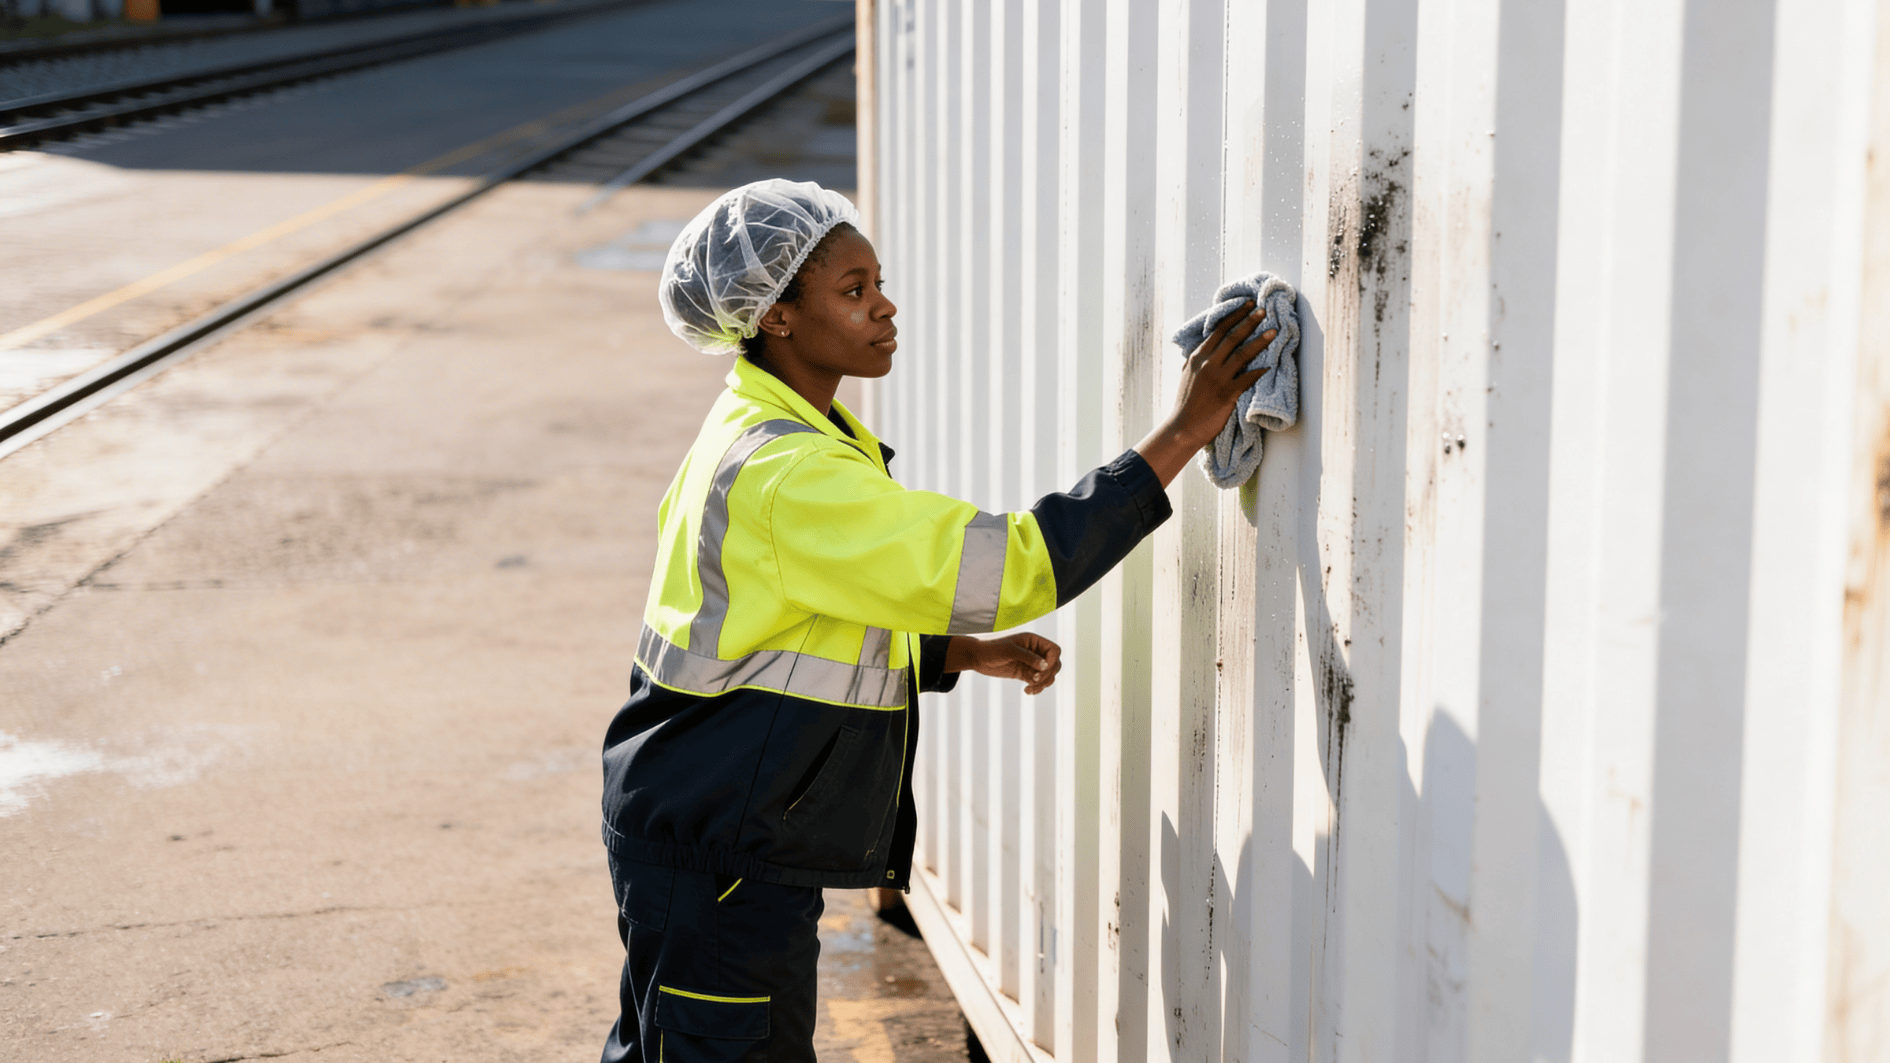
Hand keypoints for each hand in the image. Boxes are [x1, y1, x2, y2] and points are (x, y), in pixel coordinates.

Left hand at [943, 633, 1062, 694]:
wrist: (977, 657)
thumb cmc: (992, 648)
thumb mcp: (1009, 650)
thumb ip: (1028, 657)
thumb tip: (1045, 666)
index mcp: (1034, 641)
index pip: (1054, 650)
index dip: (1053, 661)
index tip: (1042, 669)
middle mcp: (1035, 651)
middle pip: (1054, 664)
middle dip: (1048, 674)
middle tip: (1036, 680)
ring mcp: (1030, 663)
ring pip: (1047, 675)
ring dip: (1043, 684)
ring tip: (1031, 687)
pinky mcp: (1024, 674)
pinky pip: (1037, 682)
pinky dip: (1036, 688)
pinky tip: (1027, 691)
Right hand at [1135, 302, 1276, 486]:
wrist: (1182, 427)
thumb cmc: (1186, 402)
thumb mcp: (1188, 374)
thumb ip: (1199, 359)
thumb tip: (1210, 346)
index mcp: (1198, 357)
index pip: (1219, 330)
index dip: (1235, 316)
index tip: (1248, 305)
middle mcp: (1207, 364)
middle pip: (1232, 337)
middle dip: (1249, 321)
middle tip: (1263, 310)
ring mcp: (1217, 379)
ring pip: (1242, 354)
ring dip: (1260, 341)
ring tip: (1273, 331)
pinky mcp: (1227, 394)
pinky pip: (1247, 379)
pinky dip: (1259, 372)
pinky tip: (1270, 366)